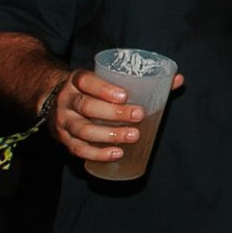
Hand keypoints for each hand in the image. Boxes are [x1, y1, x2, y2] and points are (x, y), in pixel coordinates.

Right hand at [50, 68, 185, 163]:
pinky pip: (79, 149)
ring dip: (109, 135)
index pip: (86, 81)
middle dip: (113, 113)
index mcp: (77, 81)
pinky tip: (117, 154)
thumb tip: (177, 79)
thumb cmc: (92, 90)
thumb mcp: (107, 79)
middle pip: (86, 107)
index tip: (125, 95)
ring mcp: (63, 122)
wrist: (54, 100)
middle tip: (139, 115)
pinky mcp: (64, 140)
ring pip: (83, 130)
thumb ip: (142, 80)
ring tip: (133, 136)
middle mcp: (67, 101)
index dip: (103, 88)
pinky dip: (98, 154)